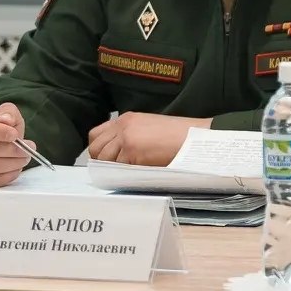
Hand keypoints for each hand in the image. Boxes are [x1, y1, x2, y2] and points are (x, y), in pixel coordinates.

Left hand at [86, 113, 210, 165]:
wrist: (194, 138)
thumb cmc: (179, 134)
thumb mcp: (150, 127)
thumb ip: (131, 134)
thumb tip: (117, 152)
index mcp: (126, 118)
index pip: (96, 134)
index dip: (99, 148)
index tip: (107, 157)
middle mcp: (122, 126)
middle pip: (95, 148)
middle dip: (102, 160)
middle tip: (116, 167)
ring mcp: (126, 139)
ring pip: (104, 159)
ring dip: (113, 167)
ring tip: (130, 168)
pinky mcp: (132, 153)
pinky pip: (117, 167)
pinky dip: (123, 172)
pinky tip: (136, 170)